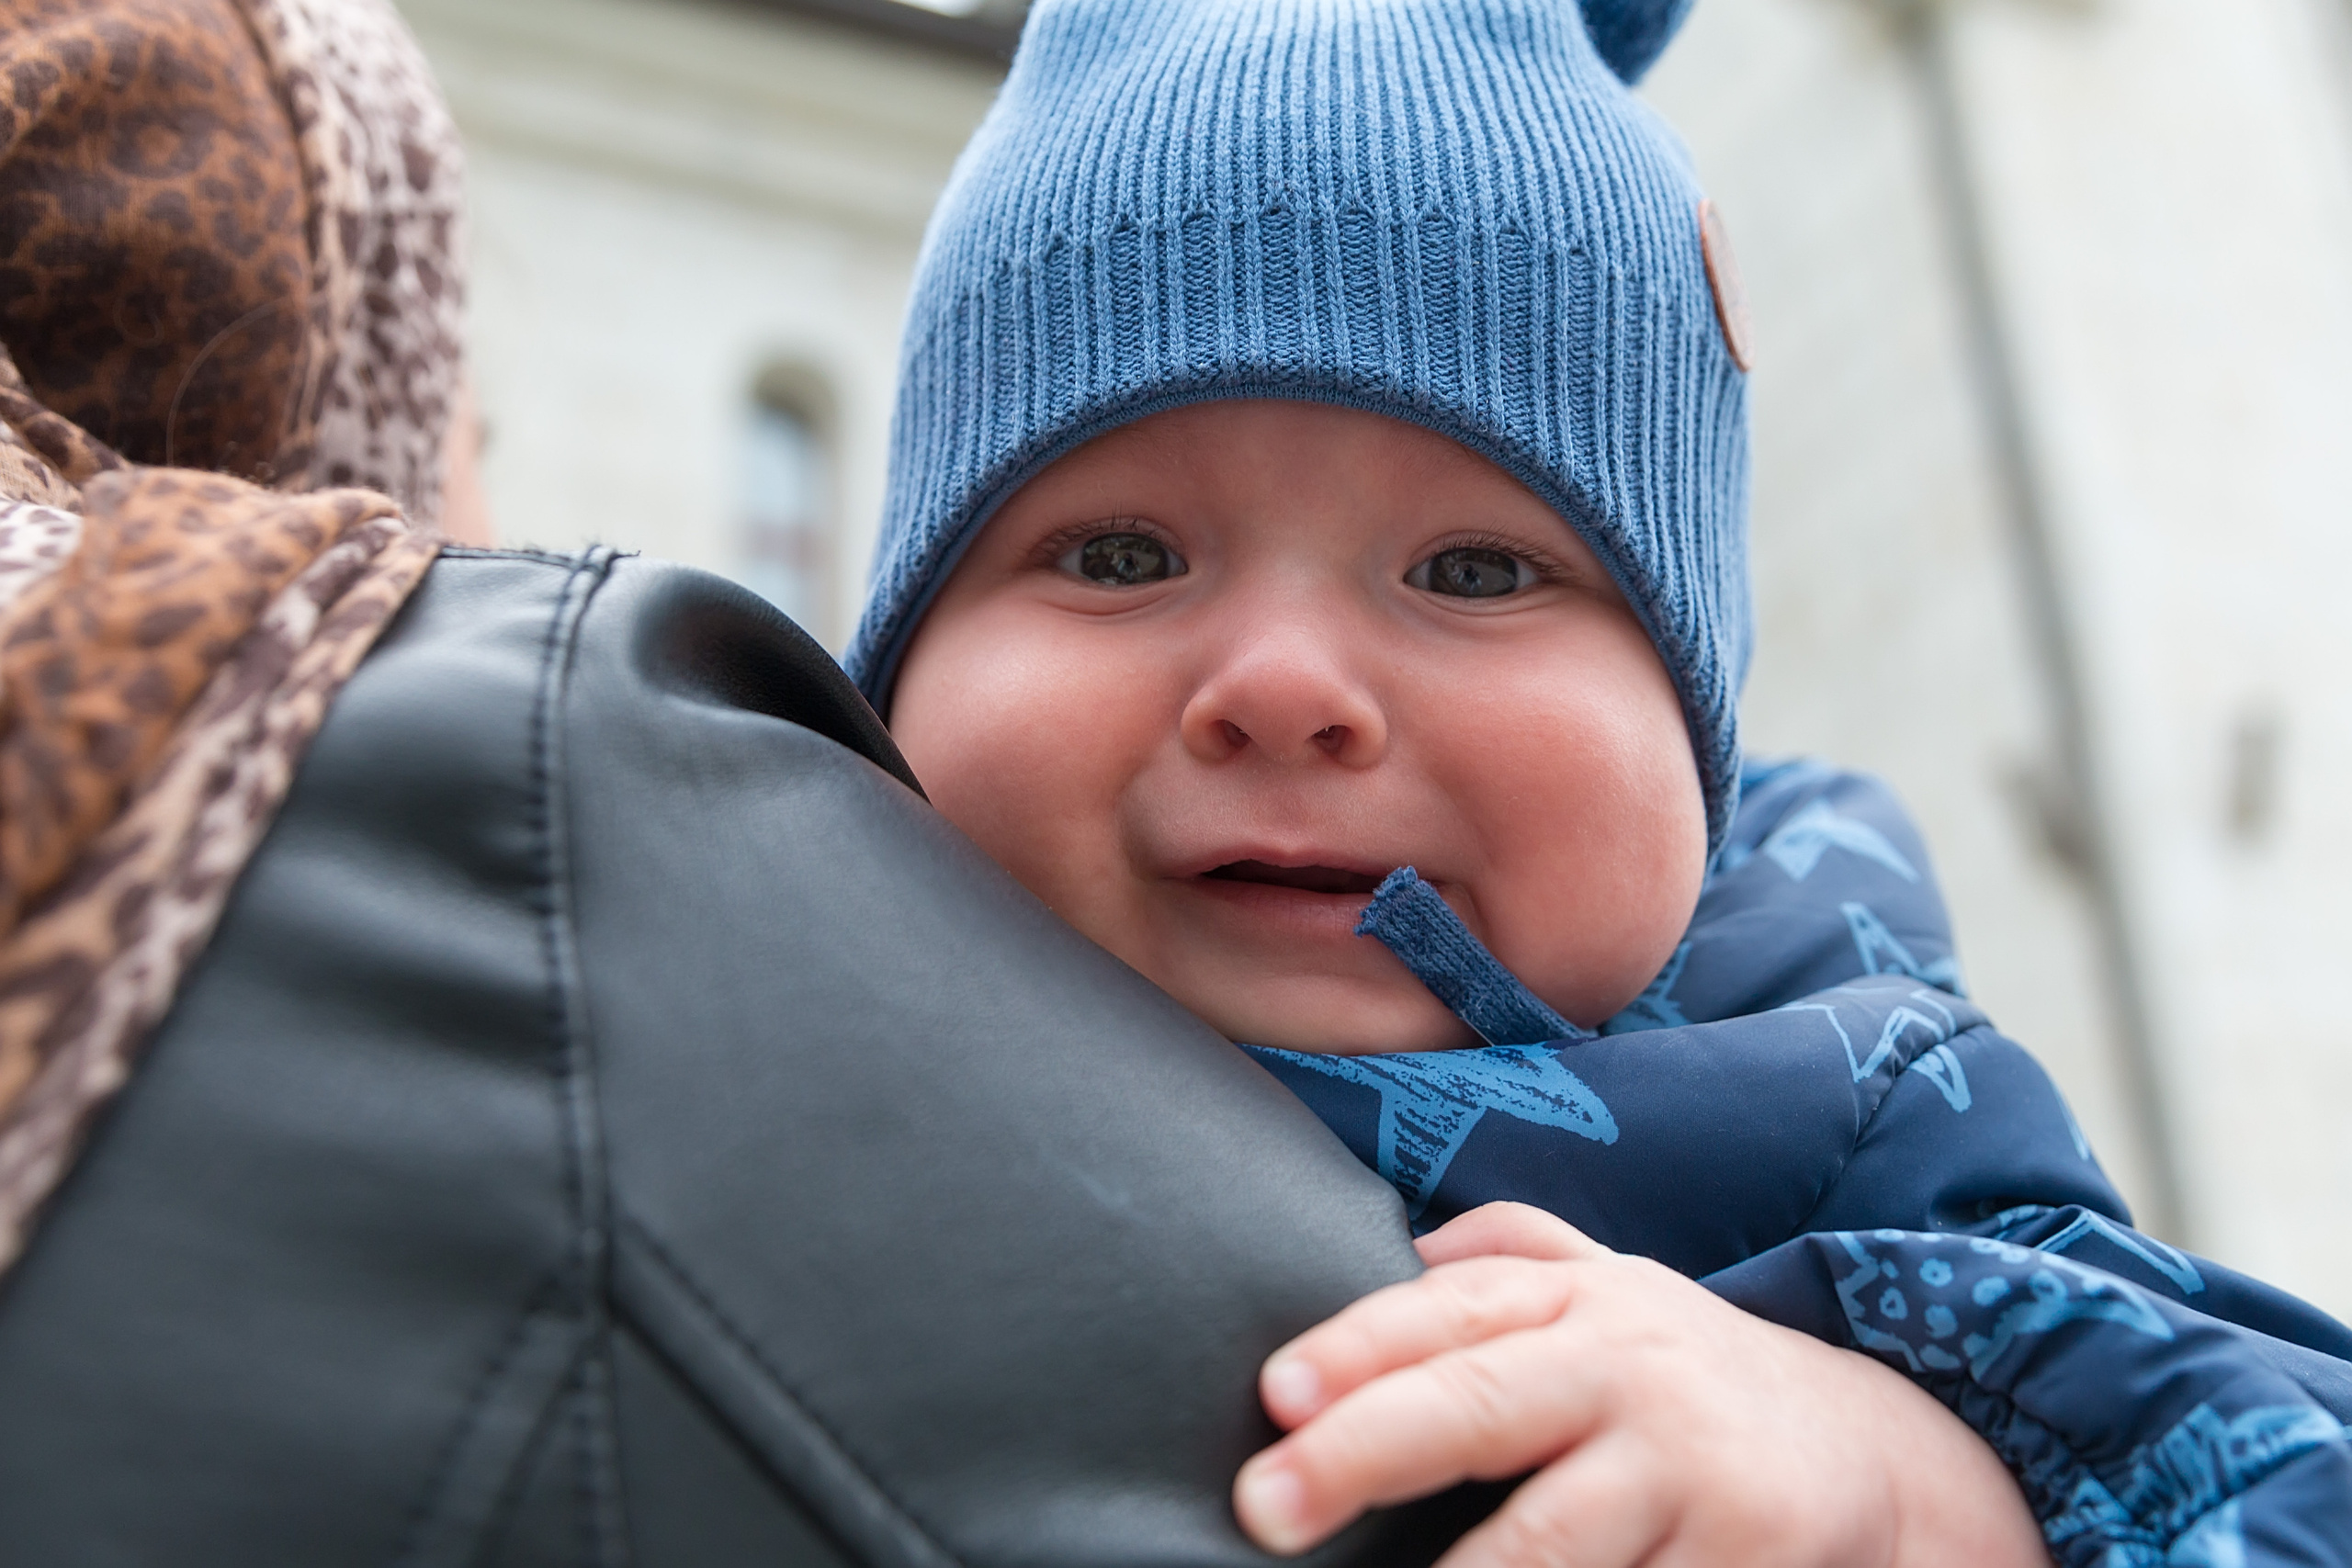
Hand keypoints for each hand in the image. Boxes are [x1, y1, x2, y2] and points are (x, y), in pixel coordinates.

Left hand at [1232, 1203, 2044, 1567]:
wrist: (1878, 1456)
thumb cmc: (1690, 1377)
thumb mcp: (1615, 1291)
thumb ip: (1510, 1256)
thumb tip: (1400, 1247)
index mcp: (1585, 1301)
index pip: (1452, 1311)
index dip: (1357, 1348)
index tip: (1276, 1394)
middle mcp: (1633, 1370)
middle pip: (1478, 1408)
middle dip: (1359, 1458)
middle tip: (1265, 1508)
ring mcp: (1692, 1472)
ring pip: (1545, 1544)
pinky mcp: (1747, 1559)